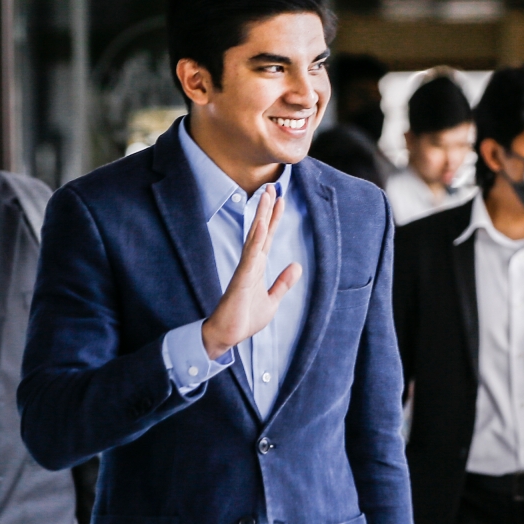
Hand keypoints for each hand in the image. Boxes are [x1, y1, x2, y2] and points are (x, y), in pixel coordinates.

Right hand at [201, 185, 301, 359]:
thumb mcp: (271, 301)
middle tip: (272, 187)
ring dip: (262, 216)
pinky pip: (250, 255)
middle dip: (267, 209)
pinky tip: (262, 224)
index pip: (268, 238)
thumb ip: (283, 283)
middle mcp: (251, 264)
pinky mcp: (241, 279)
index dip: (275, 219)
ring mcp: (245, 269)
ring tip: (267, 196)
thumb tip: (297, 266)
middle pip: (261, 231)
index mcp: (257, 267)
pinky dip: (256, 239)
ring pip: (255, 237)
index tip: (281, 200)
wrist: (227, 336)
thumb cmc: (244, 319)